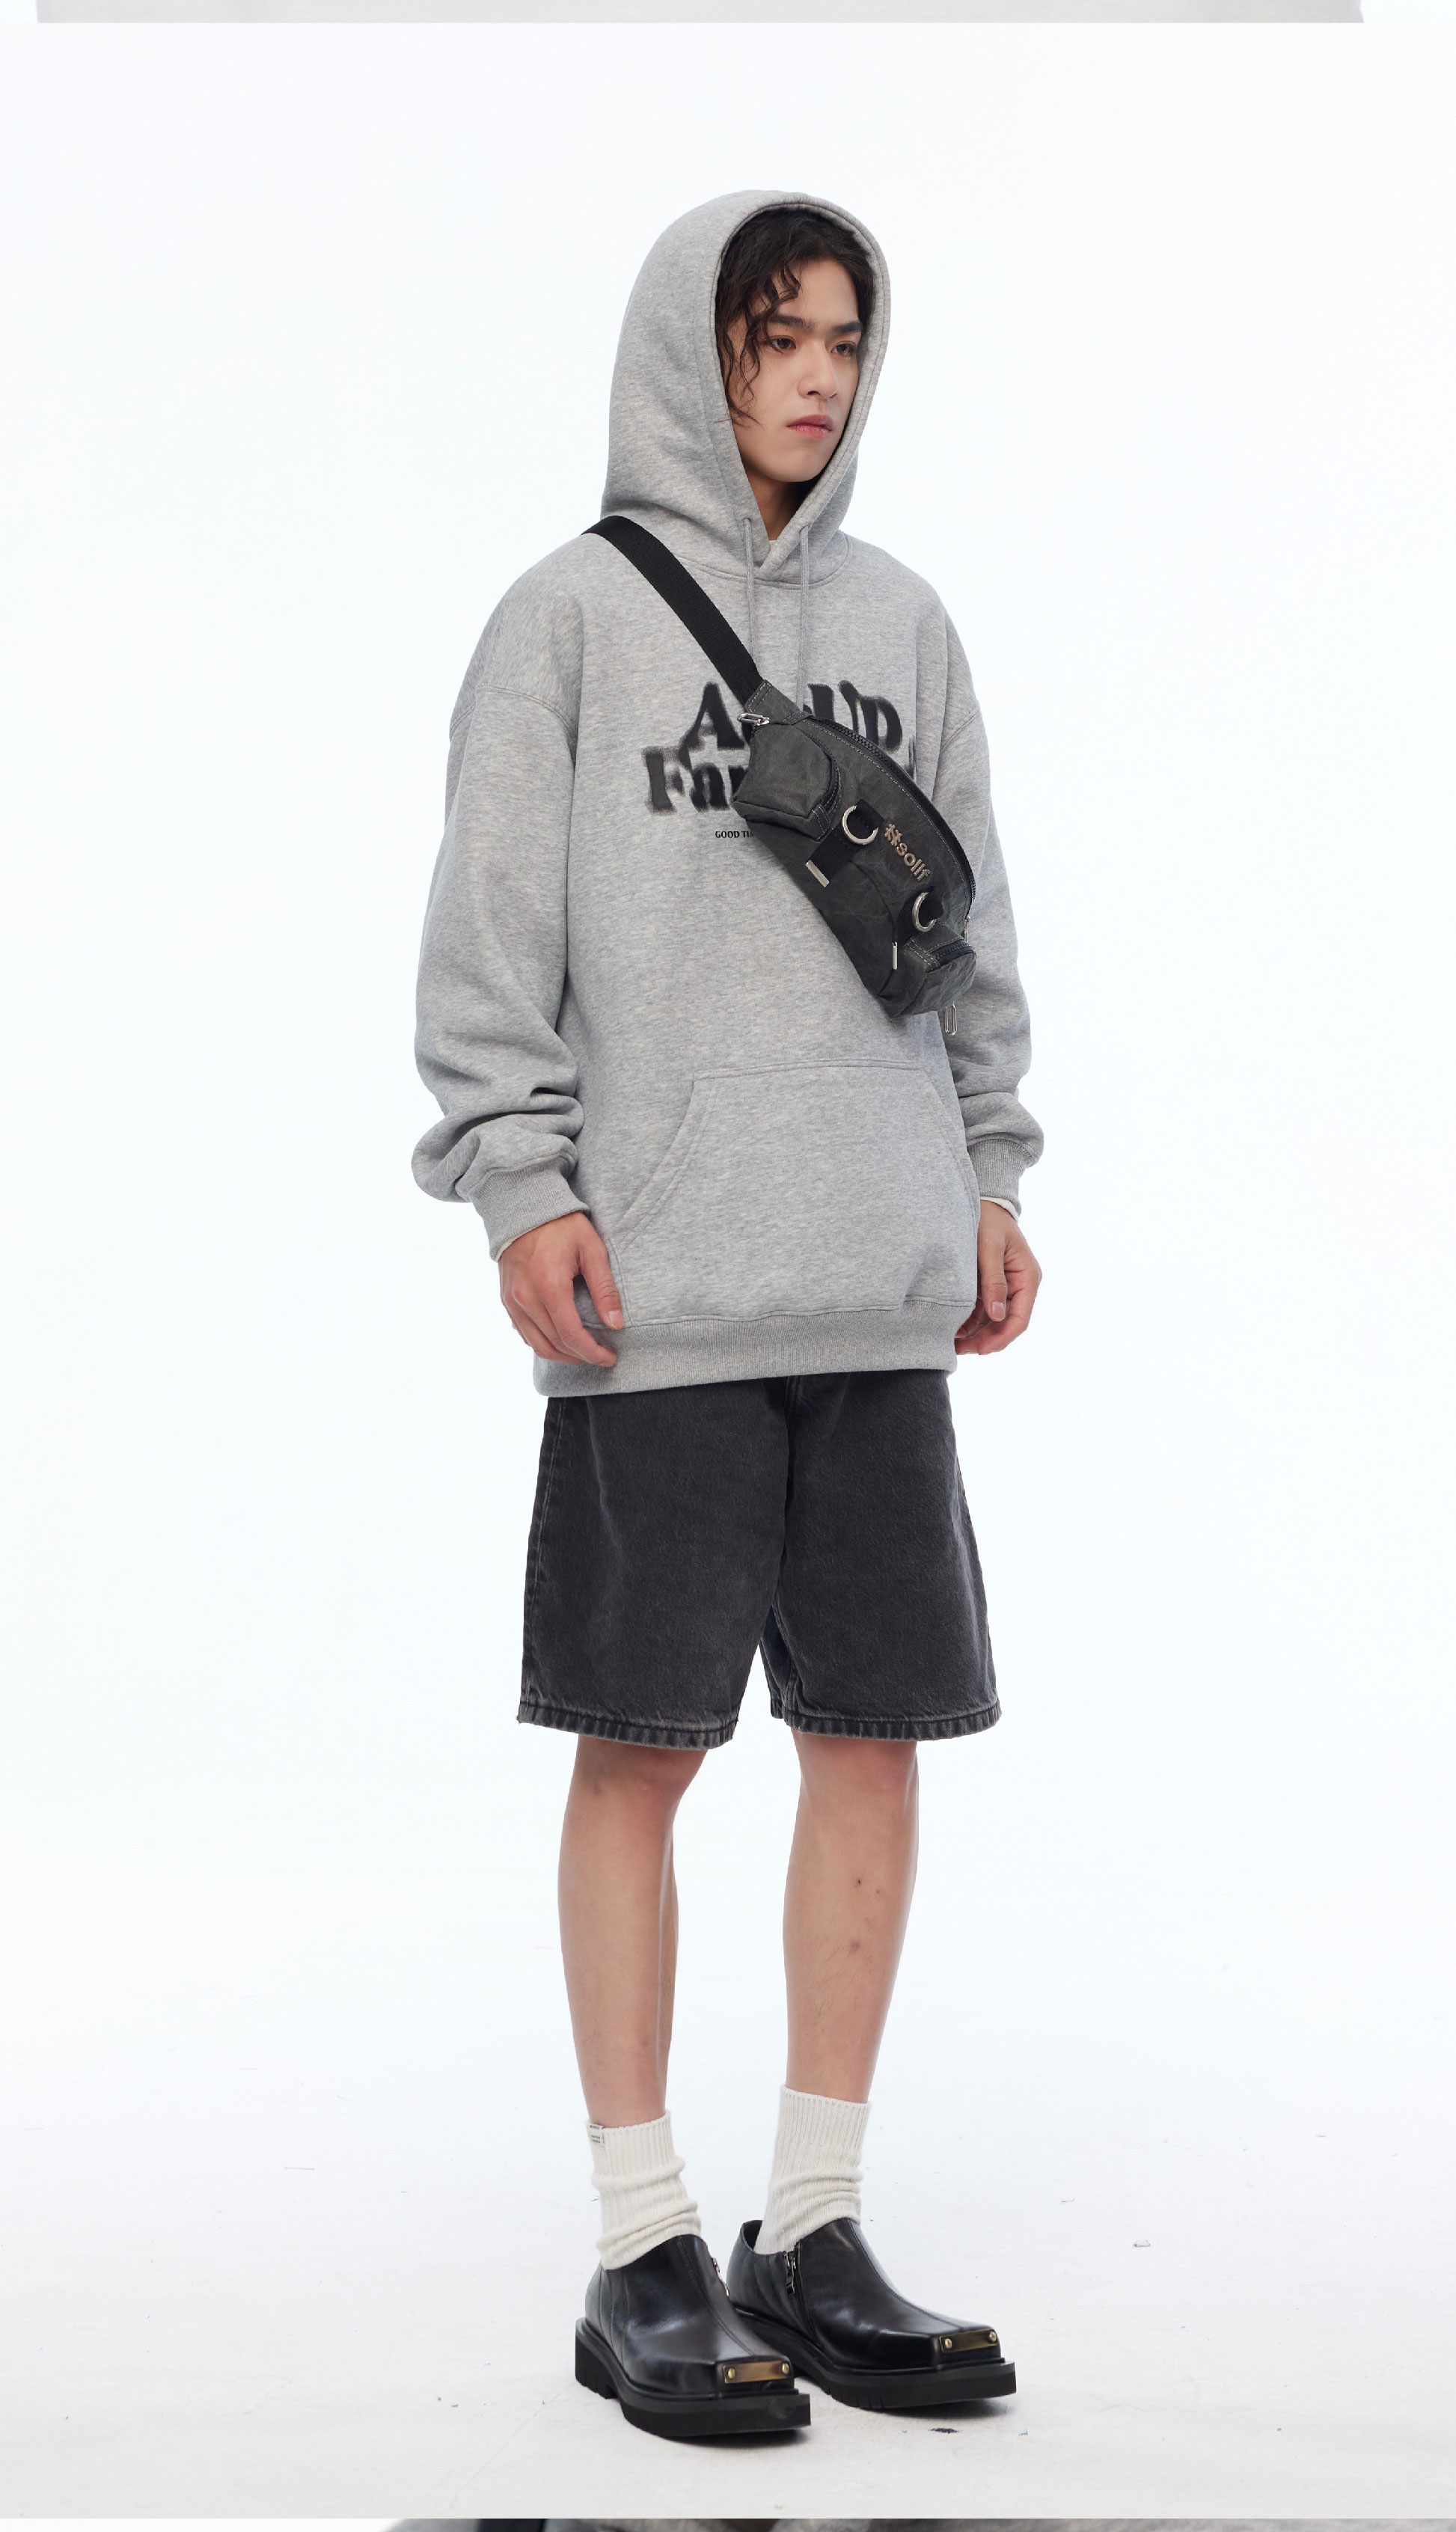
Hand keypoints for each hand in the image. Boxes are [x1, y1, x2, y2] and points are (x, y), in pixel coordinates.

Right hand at [499, 1212, 622, 1367]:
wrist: (524, 1208)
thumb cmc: (562, 1226)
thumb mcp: (592, 1250)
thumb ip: (604, 1289)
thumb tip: (616, 1324)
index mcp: (549, 1286)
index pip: (572, 1336)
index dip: (592, 1353)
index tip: (610, 1357)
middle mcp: (525, 1298)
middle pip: (555, 1345)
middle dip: (581, 1356)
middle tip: (601, 1356)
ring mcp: (512, 1300)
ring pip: (537, 1345)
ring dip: (562, 1355)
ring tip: (583, 1353)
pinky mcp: (506, 1300)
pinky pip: (524, 1333)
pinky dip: (543, 1343)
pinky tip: (561, 1339)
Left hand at [956, 1201, 1041, 1355]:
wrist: (983, 1201)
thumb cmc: (988, 1220)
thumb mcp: (989, 1248)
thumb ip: (993, 1281)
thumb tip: (997, 1314)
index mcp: (1028, 1277)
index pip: (1020, 1318)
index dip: (1002, 1338)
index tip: (981, 1350)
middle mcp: (1021, 1286)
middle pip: (1006, 1324)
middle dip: (985, 1340)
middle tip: (960, 1351)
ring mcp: (1007, 1287)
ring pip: (994, 1320)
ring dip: (976, 1334)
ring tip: (952, 1343)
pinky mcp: (992, 1285)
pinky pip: (983, 1310)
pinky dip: (970, 1321)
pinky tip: (954, 1329)